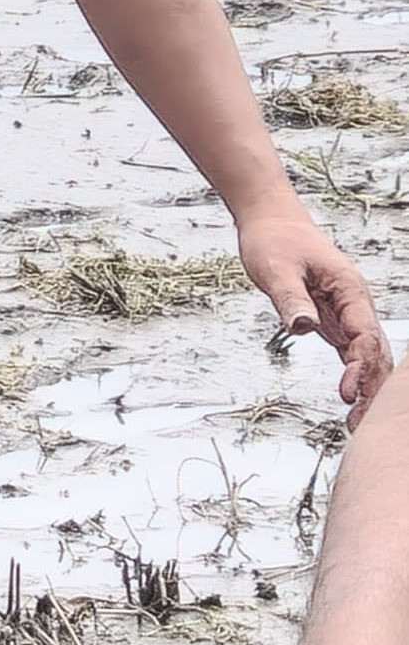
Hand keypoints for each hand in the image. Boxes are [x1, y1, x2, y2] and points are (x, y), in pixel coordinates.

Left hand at [238, 206, 391, 411]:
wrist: (270, 221)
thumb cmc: (273, 240)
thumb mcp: (276, 269)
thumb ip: (290, 298)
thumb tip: (302, 327)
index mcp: (349, 291)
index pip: (364, 336)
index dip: (360, 368)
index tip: (347, 393)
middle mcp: (355, 304)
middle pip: (374, 352)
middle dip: (371, 387)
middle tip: (358, 422)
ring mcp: (347, 313)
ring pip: (366, 354)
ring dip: (366, 385)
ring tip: (356, 420)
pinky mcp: (333, 319)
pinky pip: (352, 350)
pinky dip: (354, 374)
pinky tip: (352, 397)